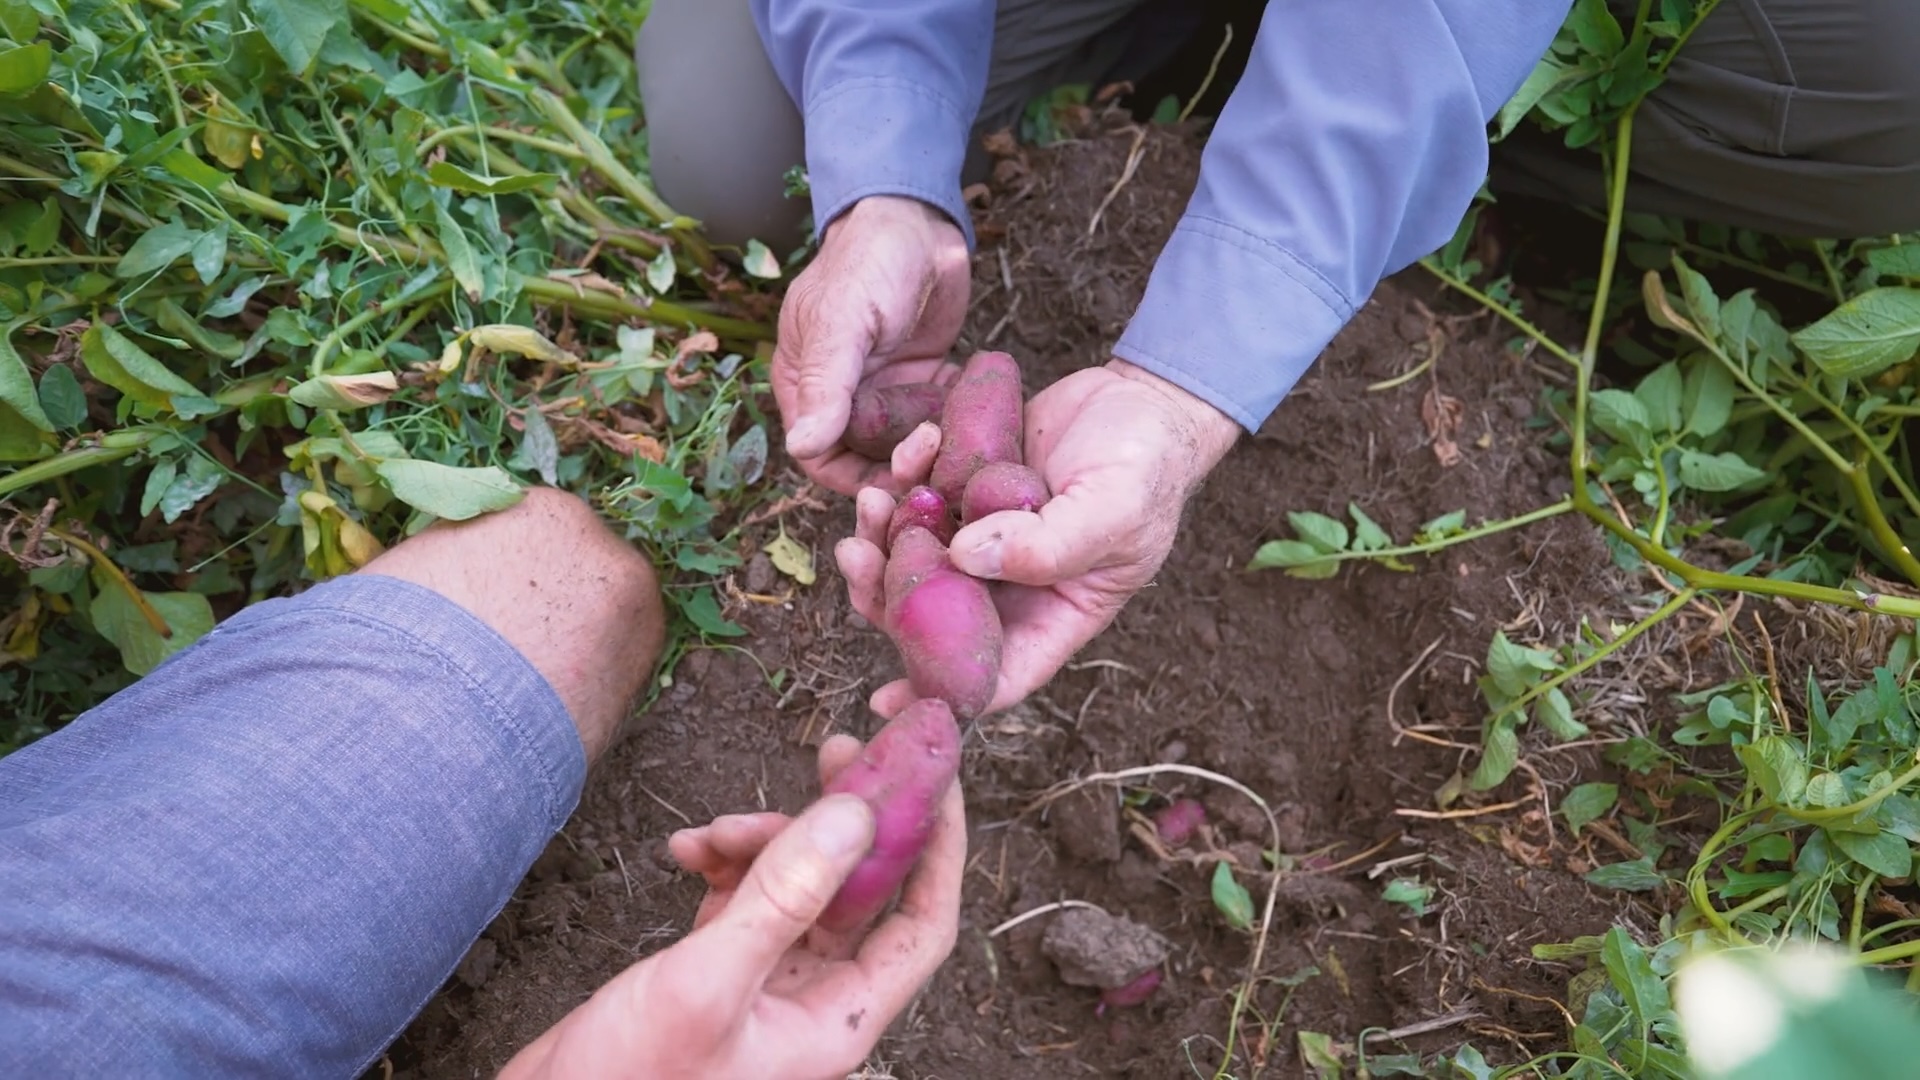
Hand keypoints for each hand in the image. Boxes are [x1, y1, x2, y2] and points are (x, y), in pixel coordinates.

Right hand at [499, 731, 965, 1079]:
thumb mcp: (705, 982)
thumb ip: (782, 898)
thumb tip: (855, 817)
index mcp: (839, 1021)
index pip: (923, 924)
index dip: (937, 848)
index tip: (933, 774)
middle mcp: (815, 1002)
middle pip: (861, 891)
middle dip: (849, 821)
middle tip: (839, 748)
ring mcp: (768, 985)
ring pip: (800, 884)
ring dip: (766, 842)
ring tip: (717, 831)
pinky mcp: (720, 970)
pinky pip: (746, 897)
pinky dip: (723, 865)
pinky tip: (686, 851)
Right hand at [772, 195, 971, 496]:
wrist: (919, 221)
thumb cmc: (868, 260)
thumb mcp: (843, 320)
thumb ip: (827, 384)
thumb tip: (802, 447)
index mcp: (807, 387)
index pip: (820, 457)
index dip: (852, 479)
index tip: (891, 484)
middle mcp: (845, 397)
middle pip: (866, 460)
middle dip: (898, 469)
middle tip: (933, 454)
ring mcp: (887, 391)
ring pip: (905, 447)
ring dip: (930, 453)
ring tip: (954, 436)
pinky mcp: (924, 381)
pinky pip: (937, 420)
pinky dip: (955, 427)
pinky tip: (975, 419)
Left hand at [838, 359, 1242, 715]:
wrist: (1141, 399)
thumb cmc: (1147, 465)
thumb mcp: (1113, 508)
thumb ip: (1048, 544)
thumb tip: (963, 557)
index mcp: (1053, 614)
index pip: (996, 675)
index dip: (942, 691)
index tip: (885, 696)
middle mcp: (1011, 587)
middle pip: (934, 618)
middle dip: (886, 593)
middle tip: (856, 555)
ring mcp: (984, 540)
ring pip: (914, 559)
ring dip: (882, 535)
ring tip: (872, 496)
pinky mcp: (967, 494)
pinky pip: (919, 502)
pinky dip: (905, 478)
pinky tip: (916, 446)